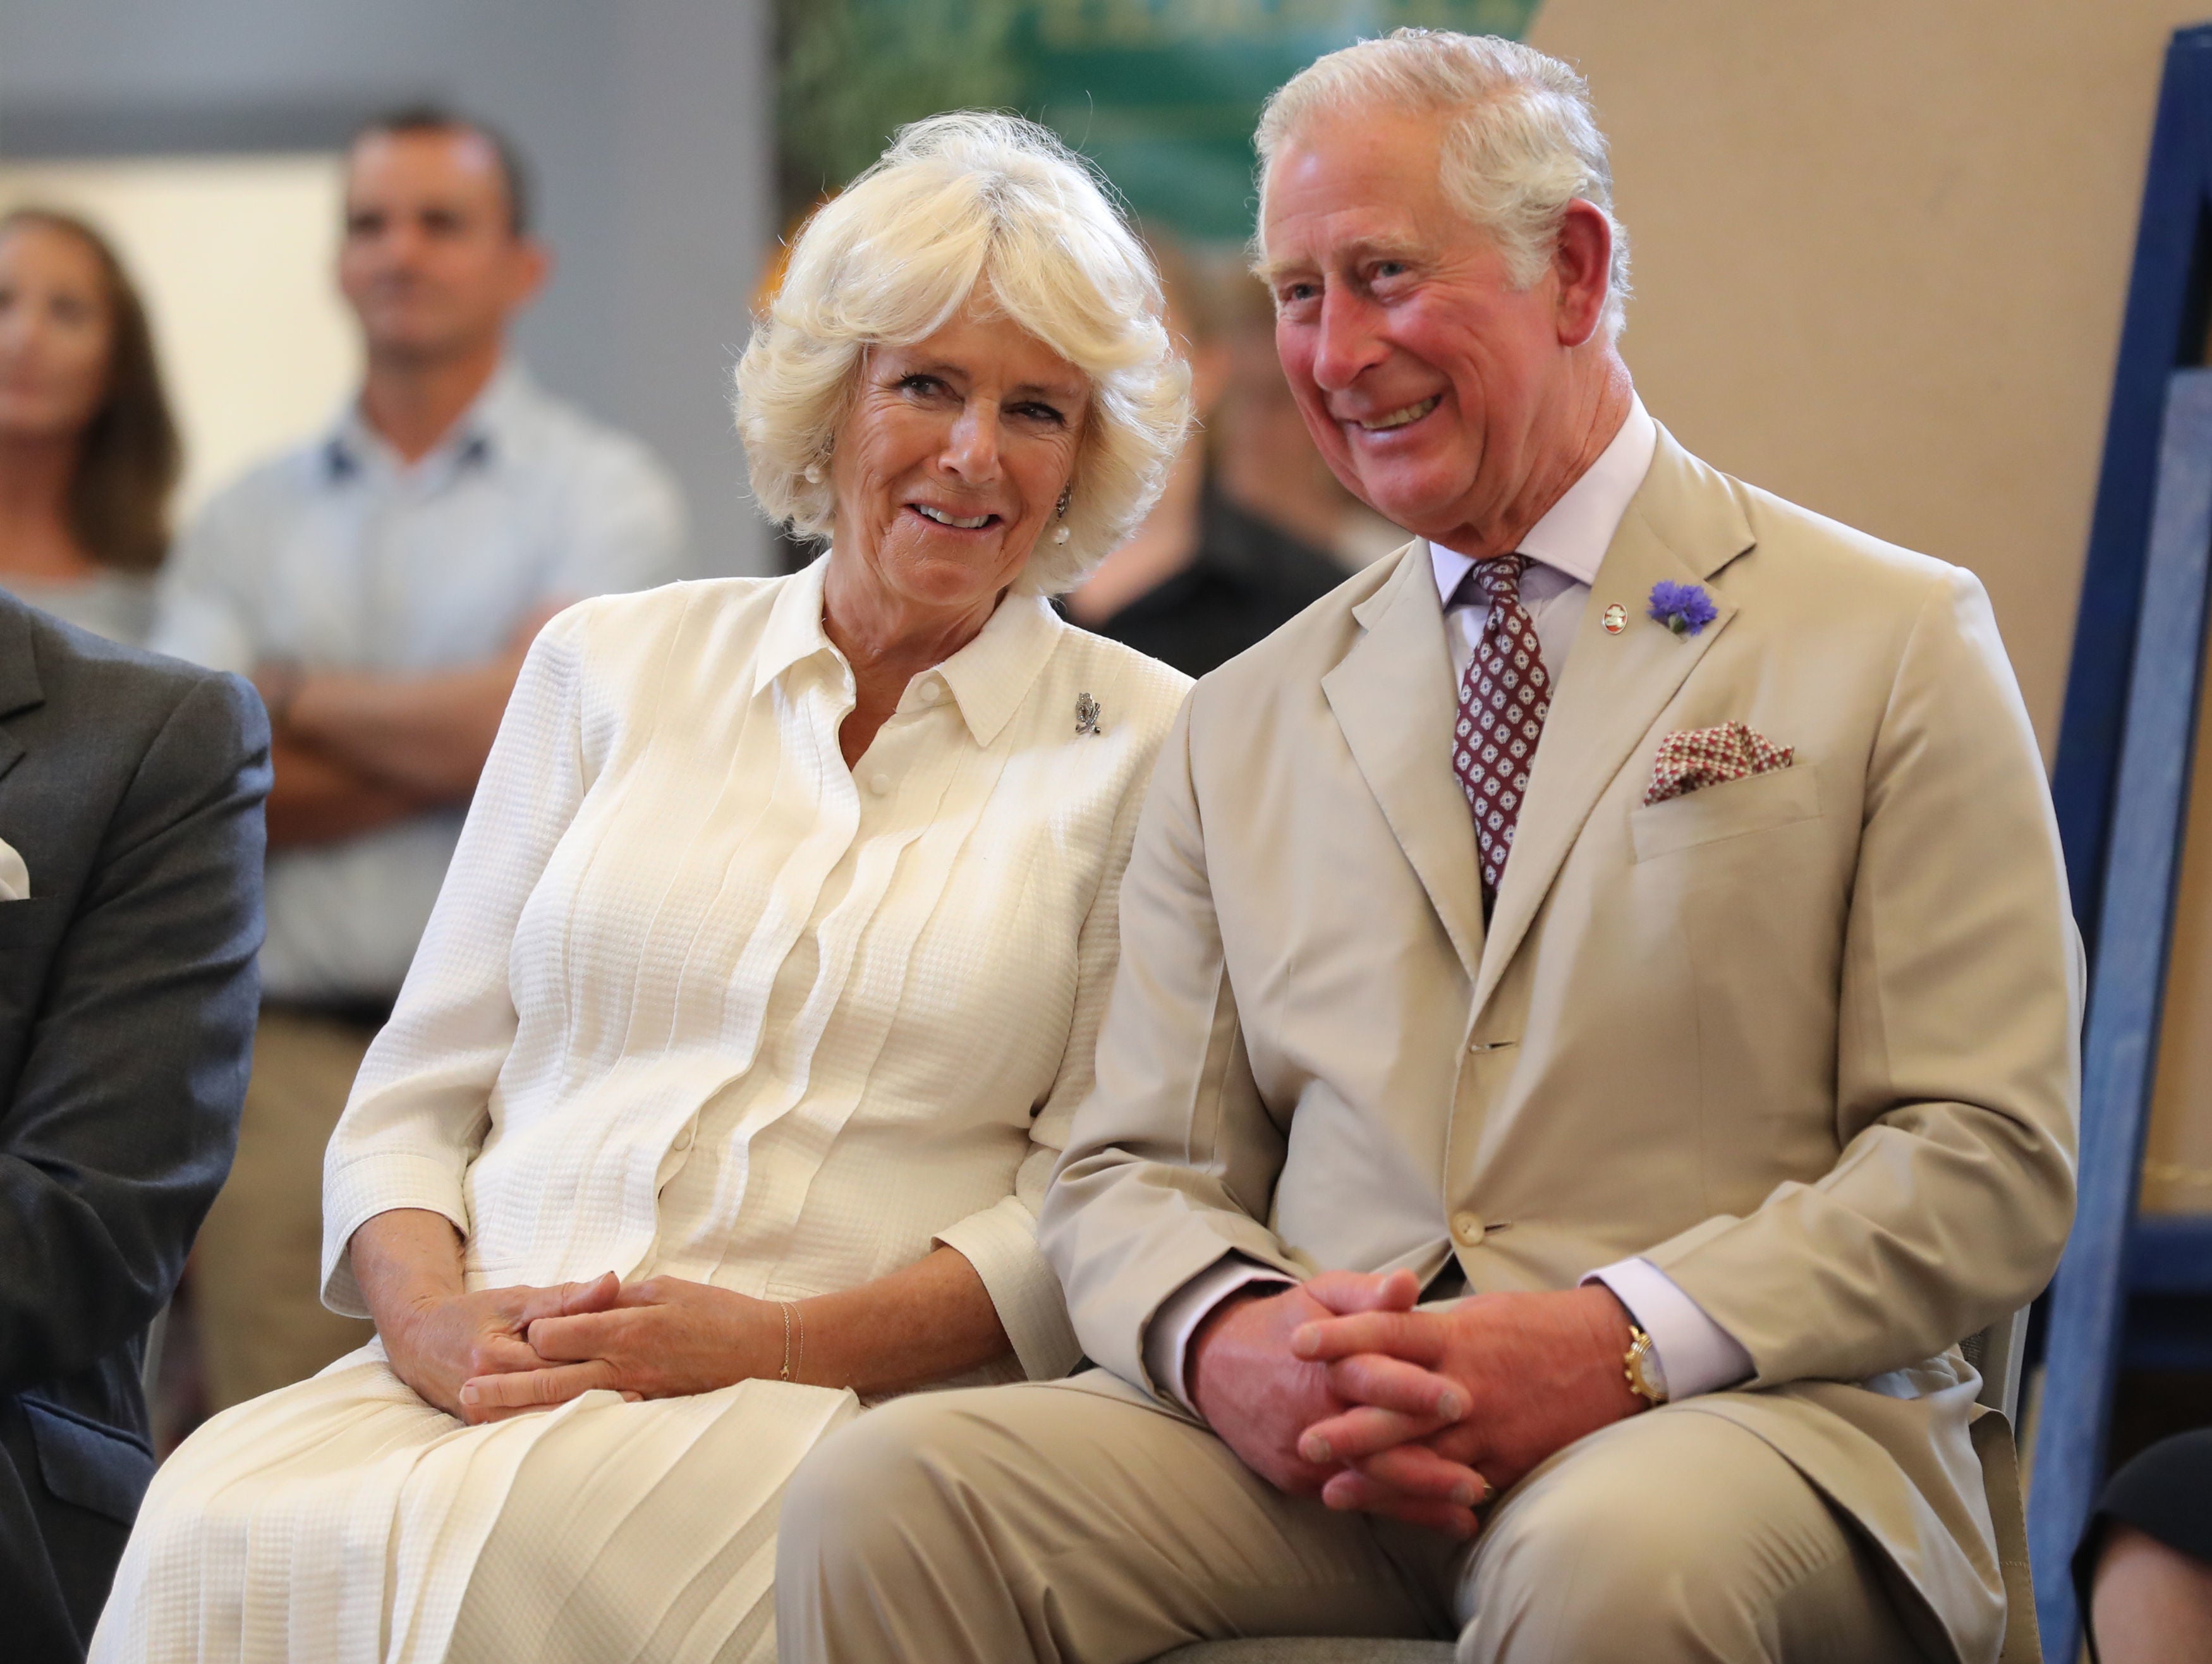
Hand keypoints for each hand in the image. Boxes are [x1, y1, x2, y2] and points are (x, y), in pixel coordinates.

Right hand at [384, 1272, 621, 1422]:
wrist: (419, 1340)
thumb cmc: (473, 1315)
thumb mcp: (517, 1300)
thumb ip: (565, 1297)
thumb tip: (611, 1282)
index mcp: (494, 1358)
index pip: (554, 1365)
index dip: (595, 1365)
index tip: (636, 1363)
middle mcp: (486, 1395)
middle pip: (550, 1401)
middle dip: (594, 1399)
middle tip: (641, 1397)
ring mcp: (482, 1419)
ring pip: (542, 1422)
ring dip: (581, 1418)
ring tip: (627, 1412)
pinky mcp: (484, 1430)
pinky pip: (528, 1430)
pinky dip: (559, 1426)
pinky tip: (593, 1425)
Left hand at [457, 1275, 784, 1419]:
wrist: (765, 1351)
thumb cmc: (719, 1313)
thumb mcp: (667, 1288)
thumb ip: (619, 1297)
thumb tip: (585, 1296)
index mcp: (625, 1328)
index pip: (557, 1333)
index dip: (534, 1331)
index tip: (524, 1329)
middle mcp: (623, 1367)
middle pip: (550, 1379)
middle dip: (504, 1386)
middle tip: (465, 1390)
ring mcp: (635, 1397)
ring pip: (567, 1408)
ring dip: (523, 1413)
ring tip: (485, 1416)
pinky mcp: (648, 1415)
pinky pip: (599, 1425)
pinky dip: (568, 1429)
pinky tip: (543, 1438)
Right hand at [1189, 1269, 1481, 1534]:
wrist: (1215, 1362)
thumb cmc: (1287, 1323)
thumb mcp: (1323, 1294)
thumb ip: (1369, 1294)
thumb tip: (1409, 1283)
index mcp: (1325, 1362)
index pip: (1371, 1376)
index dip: (1414, 1390)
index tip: (1461, 1399)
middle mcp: (1312, 1413)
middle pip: (1371, 1445)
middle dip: (1424, 1466)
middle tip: (1476, 1479)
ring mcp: (1302, 1452)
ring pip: (1365, 1482)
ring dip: (1419, 1499)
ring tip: (1470, 1507)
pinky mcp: (1297, 1480)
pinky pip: (1352, 1499)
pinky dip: (1398, 1511)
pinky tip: (1442, 1519)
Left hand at [1292, 1284, 1642, 1521]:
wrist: (1614, 1355)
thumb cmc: (1543, 1327)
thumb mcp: (1483, 1314)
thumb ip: (1433, 1331)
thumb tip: (1387, 1331)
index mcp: (1458, 1337)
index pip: (1389, 1333)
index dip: (1342, 1337)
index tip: (1298, 1343)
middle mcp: (1468, 1385)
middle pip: (1396, 1410)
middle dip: (1347, 1427)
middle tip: (1302, 1440)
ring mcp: (1490, 1430)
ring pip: (1422, 1459)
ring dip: (1375, 1478)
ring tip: (1331, 1491)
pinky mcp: (1510, 1462)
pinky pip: (1461, 1487)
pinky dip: (1425, 1501)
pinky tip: (1396, 1513)